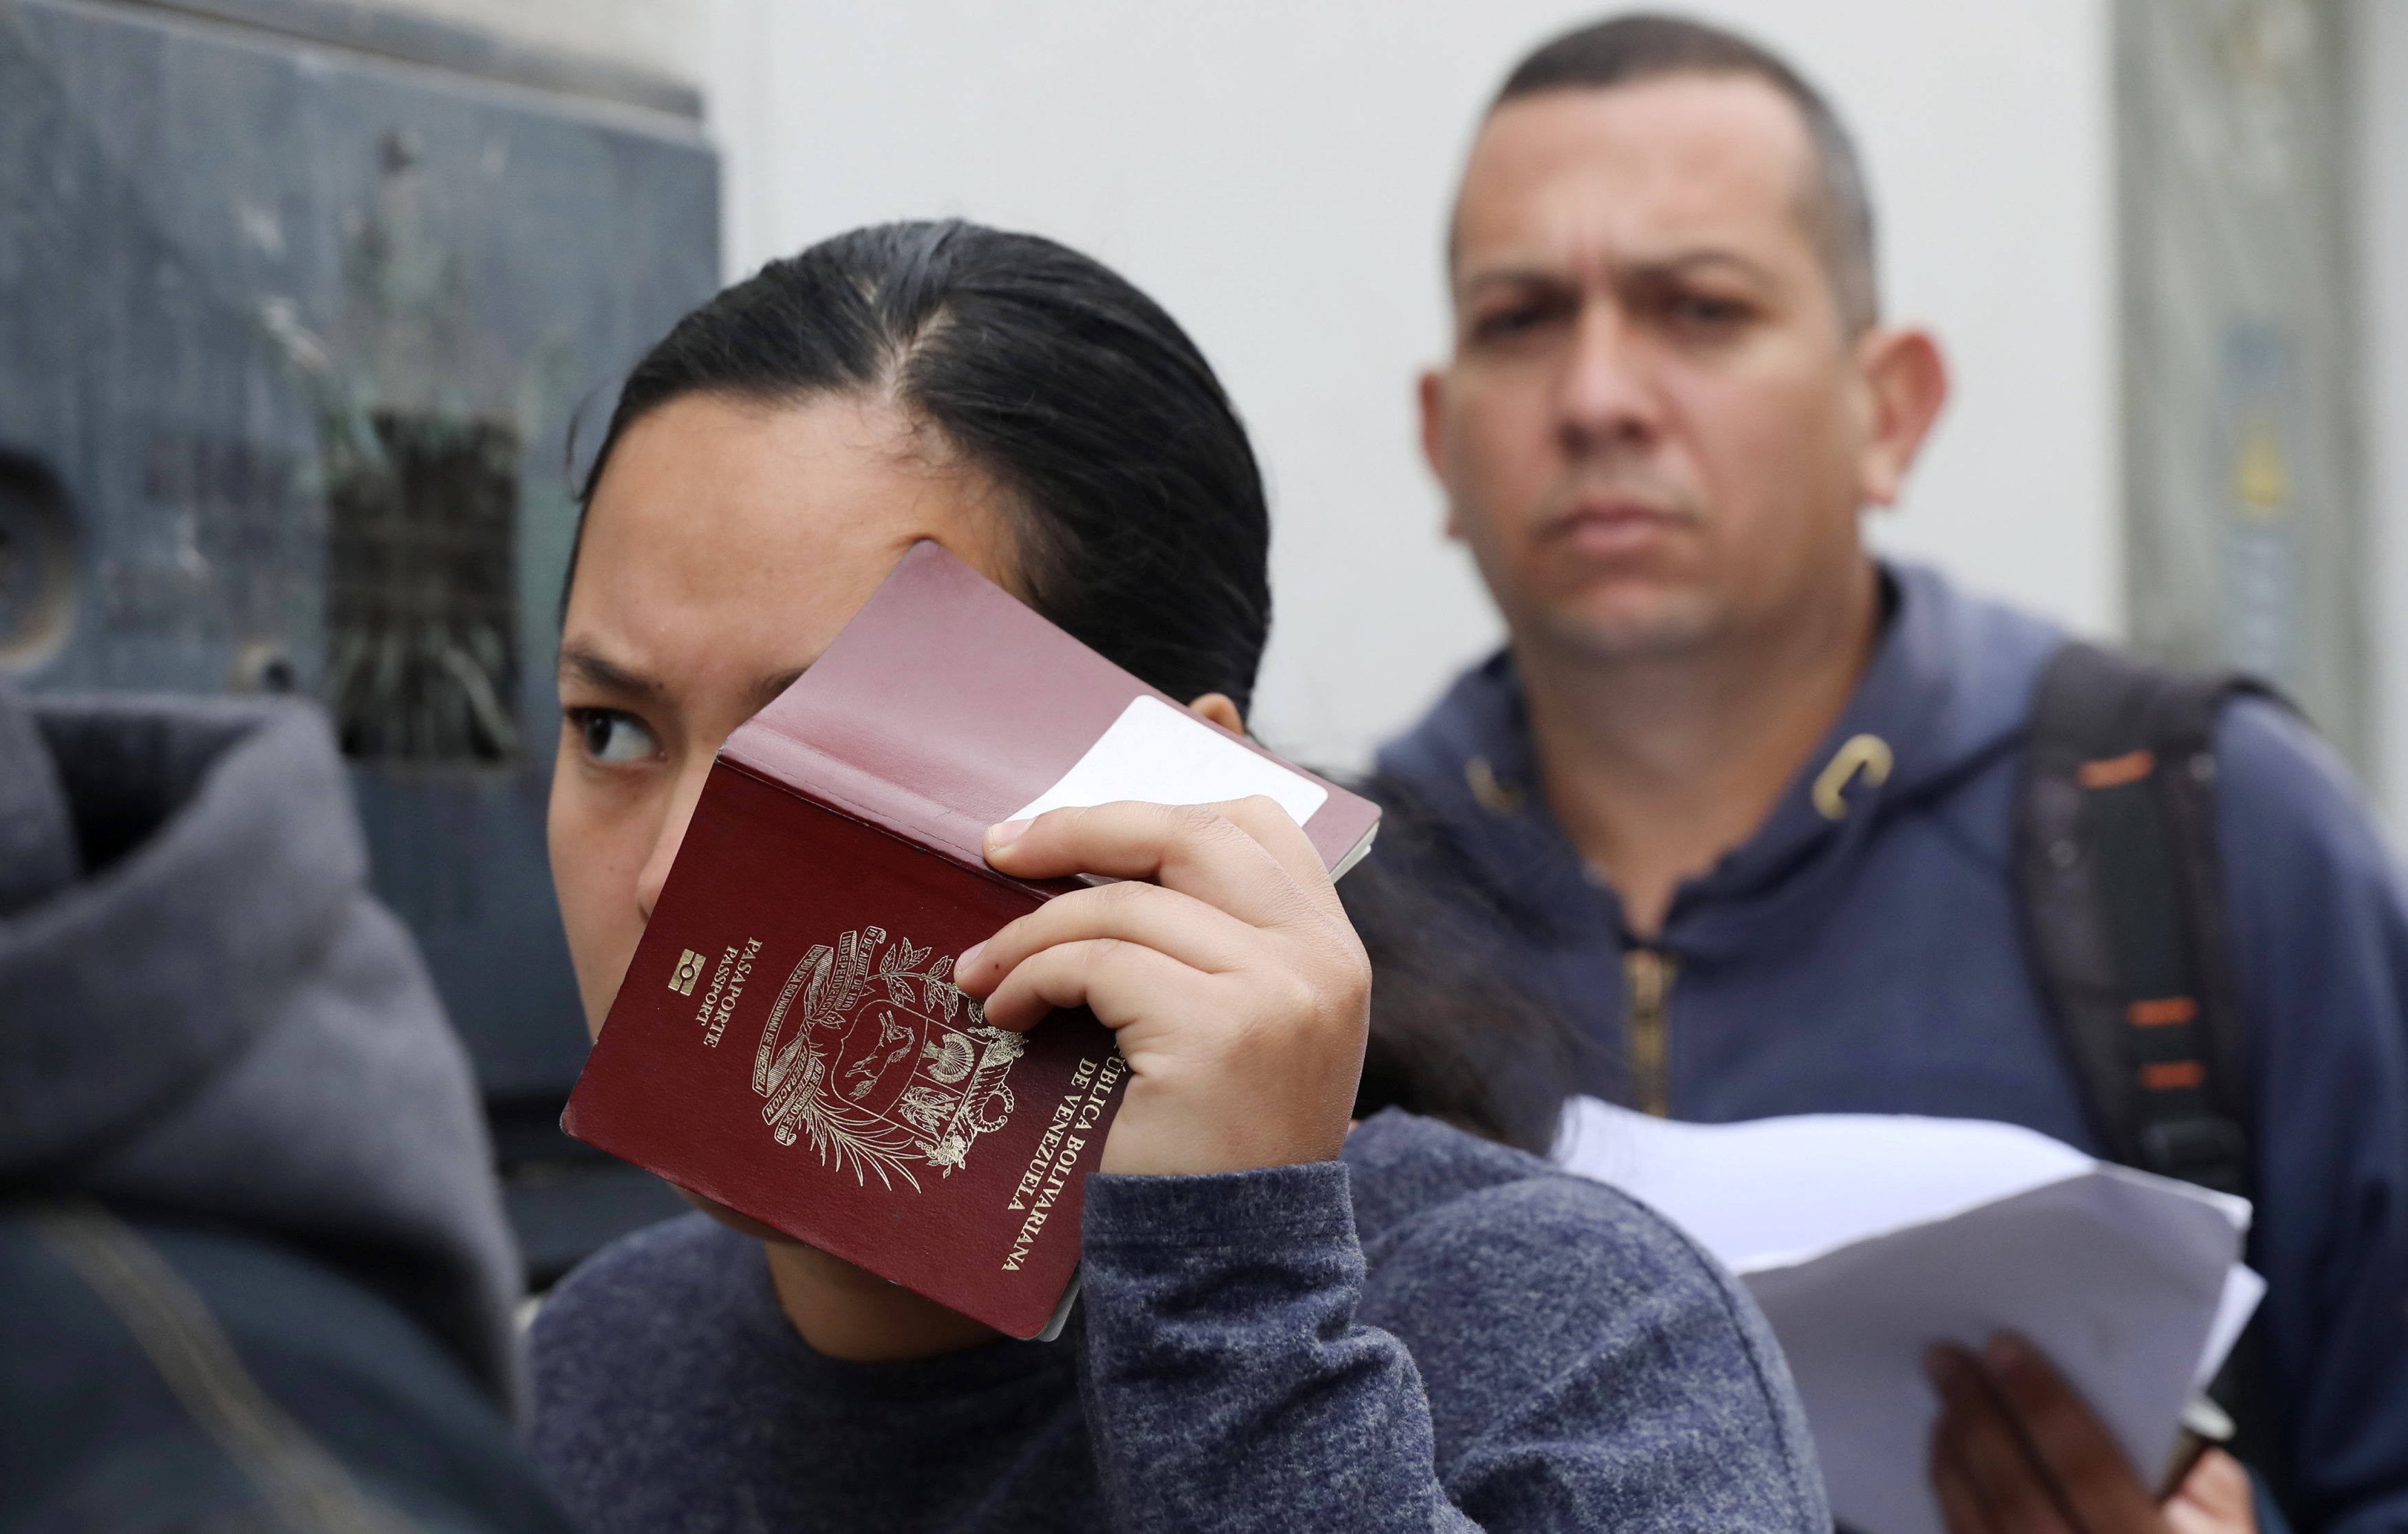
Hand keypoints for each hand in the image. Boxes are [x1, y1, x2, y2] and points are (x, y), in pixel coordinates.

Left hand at [952, 797, 1370, 1176]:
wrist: (1233, 1277)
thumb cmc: (1213, 1159)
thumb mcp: (1243, 1037)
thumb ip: (1213, 954)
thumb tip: (1098, 869)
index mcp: (1333, 950)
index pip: (1257, 824)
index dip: (1157, 811)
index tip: (1073, 831)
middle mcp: (1321, 959)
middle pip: (1188, 833)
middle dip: (1080, 829)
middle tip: (997, 848)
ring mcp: (1279, 992)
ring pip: (1127, 904)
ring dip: (1031, 929)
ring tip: (979, 971)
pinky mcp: (1219, 1033)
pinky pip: (1098, 963)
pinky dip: (1032, 975)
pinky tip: (1004, 1011)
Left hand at [1927, 1333, 2255, 1533]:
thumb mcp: (2229, 1526)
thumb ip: (2191, 1467)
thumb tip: (2122, 1403)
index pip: (2090, 1475)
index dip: (2044, 1406)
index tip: (2004, 1347)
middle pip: (2018, 1501)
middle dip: (1979, 1421)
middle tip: (1946, 1360)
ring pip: (1978, 1530)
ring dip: (1953, 1456)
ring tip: (1945, 1400)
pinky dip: (1950, 1499)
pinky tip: (1950, 1457)